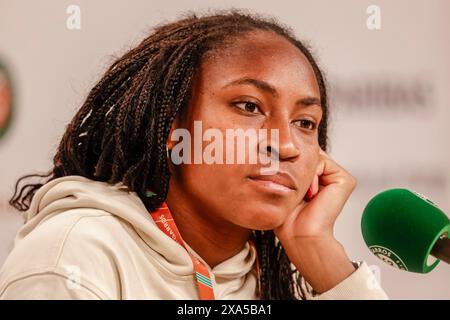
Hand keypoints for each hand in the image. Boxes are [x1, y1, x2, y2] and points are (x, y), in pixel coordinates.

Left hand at [273, 148, 356, 292]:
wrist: (299, 234)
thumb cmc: (288, 217)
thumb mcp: (282, 185)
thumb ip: (287, 166)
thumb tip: (282, 146)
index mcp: (315, 177)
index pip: (301, 156)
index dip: (290, 162)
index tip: (285, 181)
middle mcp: (328, 175)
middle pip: (308, 153)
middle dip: (296, 166)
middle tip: (295, 192)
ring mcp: (338, 177)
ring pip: (313, 156)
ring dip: (302, 174)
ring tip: (304, 195)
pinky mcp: (345, 179)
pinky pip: (322, 162)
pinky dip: (312, 176)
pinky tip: (312, 194)